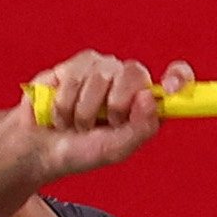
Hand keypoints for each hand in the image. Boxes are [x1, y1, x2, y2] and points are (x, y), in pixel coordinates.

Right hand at [19, 50, 194, 178]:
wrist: (38, 149)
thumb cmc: (79, 151)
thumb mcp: (116, 150)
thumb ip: (140, 129)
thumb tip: (150, 98)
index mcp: (144, 102)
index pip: (173, 80)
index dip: (178, 78)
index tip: (173, 86)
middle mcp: (126, 81)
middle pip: (134, 73)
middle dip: (114, 105)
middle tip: (101, 124)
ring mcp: (101, 69)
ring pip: (100, 76)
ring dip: (82, 111)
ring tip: (75, 123)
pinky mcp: (74, 65)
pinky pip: (74, 76)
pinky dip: (64, 103)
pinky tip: (61, 111)